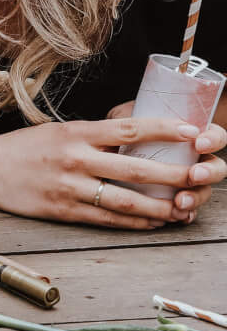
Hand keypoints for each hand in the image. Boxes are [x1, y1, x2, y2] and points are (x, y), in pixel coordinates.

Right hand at [0, 115, 226, 228]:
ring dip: (161, 206)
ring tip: (184, 208)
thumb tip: (136, 142)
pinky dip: (136, 222)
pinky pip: (108, 219)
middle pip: (136, 168)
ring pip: (126, 200)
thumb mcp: (58, 132)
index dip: (163, 129)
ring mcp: (69, 187)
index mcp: (75, 133)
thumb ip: (93, 138)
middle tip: (200, 176)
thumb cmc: (23, 148)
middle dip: (174, 174)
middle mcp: (75, 158)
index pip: (128, 129)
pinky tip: (154, 221)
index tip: (191, 130)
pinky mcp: (63, 210)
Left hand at [104, 103, 226, 218]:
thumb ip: (134, 115)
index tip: (198, 143)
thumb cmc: (127, 126)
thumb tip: (124, 116)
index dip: (212, 140)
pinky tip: (178, 216)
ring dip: (195, 197)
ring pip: (203, 190)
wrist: (116, 147)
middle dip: (209, 173)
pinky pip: (188, 210)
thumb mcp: (130, 115)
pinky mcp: (177, 197)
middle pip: (215, 167)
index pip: (214, 136)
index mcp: (192, 136)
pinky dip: (185, 214)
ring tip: (181, 201)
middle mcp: (195, 159)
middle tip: (195, 175)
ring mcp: (188, 180)